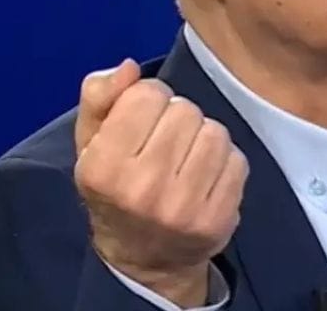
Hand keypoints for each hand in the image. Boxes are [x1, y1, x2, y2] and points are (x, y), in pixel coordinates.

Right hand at [74, 59, 248, 305]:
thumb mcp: (89, 143)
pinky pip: (236, 160)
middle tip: (165, 143)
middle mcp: (142, 189)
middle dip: (177, 117)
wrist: (143, 259)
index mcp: (103, 167)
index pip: (147, 94)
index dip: (148, 99)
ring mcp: (183, 208)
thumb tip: (129, 67)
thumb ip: (99, 96)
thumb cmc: (115, 189)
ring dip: (203, 137)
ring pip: (215, 131)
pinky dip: (225, 162)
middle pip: (185, 110)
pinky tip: (205, 177)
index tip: (142, 121)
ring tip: (186, 158)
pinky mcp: (217, 219)